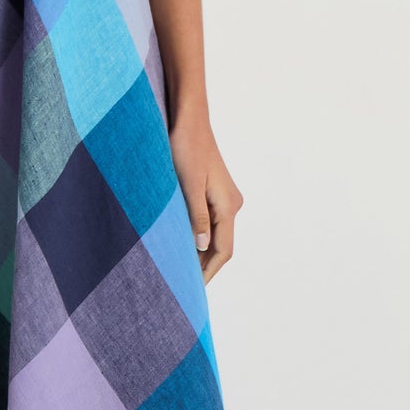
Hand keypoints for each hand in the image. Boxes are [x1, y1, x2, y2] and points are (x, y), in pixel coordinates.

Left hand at [169, 110, 243, 285]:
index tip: (193, 289)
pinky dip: (197, 236)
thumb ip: (195, 217)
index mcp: (228, 205)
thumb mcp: (187, 185)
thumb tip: (201, 247)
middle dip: (203, 266)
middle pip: (221, 245)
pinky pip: (209, 222)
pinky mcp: (214, 191)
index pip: (223, 250)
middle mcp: (231, 204)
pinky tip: (181, 243)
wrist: (189, 119)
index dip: (209, 272)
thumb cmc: (186, 147)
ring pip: (215, 234)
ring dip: (199, 252)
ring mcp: (224, 198)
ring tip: (178, 268)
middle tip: (181, 285)